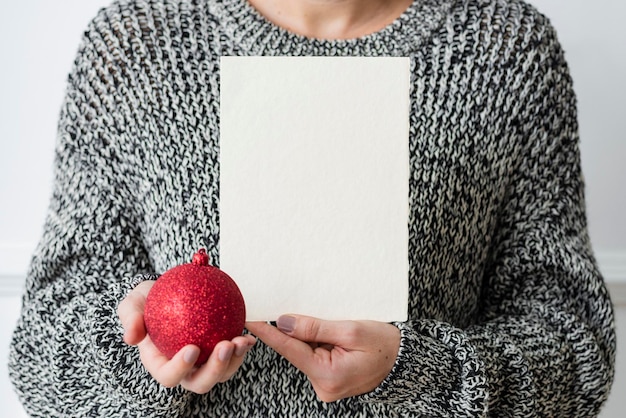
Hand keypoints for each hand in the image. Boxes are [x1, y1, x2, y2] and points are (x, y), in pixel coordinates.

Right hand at [117, 280, 255, 392]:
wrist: (167, 293)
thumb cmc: (147, 300)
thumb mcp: (132, 304)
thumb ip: (130, 318)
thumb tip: (131, 337)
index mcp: (160, 364)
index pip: (170, 376)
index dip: (181, 368)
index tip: (192, 348)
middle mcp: (184, 369)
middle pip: (200, 382)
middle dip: (215, 370)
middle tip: (225, 346)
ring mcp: (204, 362)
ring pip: (222, 372)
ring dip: (235, 360)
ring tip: (242, 340)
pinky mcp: (219, 350)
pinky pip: (234, 354)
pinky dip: (243, 347)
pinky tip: (250, 335)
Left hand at [246, 315, 399, 401]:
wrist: (405, 361)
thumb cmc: (384, 345)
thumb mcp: (350, 330)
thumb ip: (315, 327)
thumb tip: (284, 322)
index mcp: (328, 375)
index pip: (289, 349)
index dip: (268, 332)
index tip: (250, 319)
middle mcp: (323, 386)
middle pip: (298, 350)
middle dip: (298, 329)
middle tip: (300, 307)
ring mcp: (326, 386)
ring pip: (306, 352)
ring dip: (312, 336)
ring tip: (334, 326)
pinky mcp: (330, 380)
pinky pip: (315, 356)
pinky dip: (318, 343)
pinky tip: (332, 334)